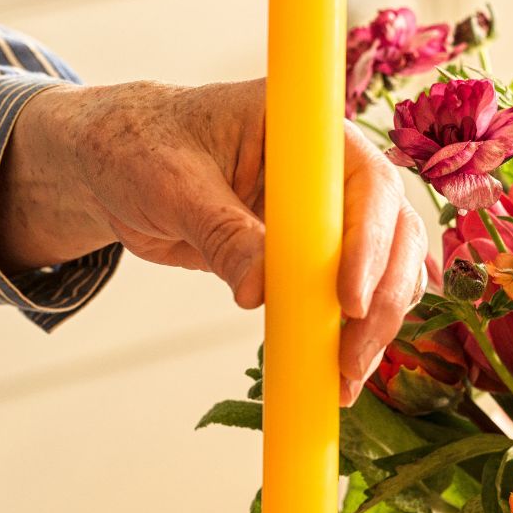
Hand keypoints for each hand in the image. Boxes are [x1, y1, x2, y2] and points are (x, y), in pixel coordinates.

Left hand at [0, 81, 428, 399]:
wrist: (119, 164)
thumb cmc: (141, 149)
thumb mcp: (172, 185)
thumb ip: (220, 232)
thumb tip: (259, 292)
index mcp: (307, 130)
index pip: (366, 182)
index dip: (370, 242)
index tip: (348, 302)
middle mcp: (330, 167)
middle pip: (394, 230)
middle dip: (383, 298)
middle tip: (349, 361)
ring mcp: (326, 211)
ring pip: (386, 266)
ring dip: (376, 325)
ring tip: (343, 381)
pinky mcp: (310, 252)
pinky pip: (348, 291)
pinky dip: (350, 330)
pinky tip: (343, 372)